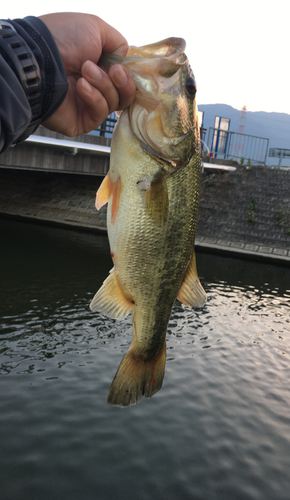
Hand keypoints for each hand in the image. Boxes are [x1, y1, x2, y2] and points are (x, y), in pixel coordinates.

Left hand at [39, 13, 135, 135]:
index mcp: (98, 67)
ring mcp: (87, 106)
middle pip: (124, 95)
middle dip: (122, 83)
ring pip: (114, 103)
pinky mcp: (81, 121)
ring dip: (103, 85)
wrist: (39, 59)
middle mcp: (94, 87)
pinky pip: (99, 114)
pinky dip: (94, 98)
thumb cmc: (63, 40)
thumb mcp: (96, 28)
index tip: (121, 68)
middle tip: (112, 71)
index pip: (124, 79)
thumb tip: (123, 62)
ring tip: (84, 71)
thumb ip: (118, 43)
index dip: (127, 76)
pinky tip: (80, 86)